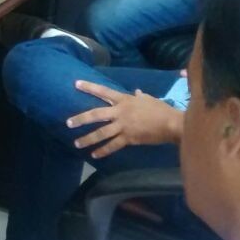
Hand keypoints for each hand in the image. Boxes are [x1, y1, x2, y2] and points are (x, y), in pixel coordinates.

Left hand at [66, 81, 183, 157]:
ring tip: (77, 143)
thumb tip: (137, 92)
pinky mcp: (128, 138)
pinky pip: (113, 145)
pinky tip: (94, 155)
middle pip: (96, 115)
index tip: (76, 84)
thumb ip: (140, 96)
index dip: (89, 87)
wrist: (170, 123)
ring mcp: (123, 126)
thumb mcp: (149, 99)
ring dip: (88, 138)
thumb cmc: (160, 109)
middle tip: (68, 123)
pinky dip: (103, 151)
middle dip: (81, 119)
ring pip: (101, 133)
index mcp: (124, 100)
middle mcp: (120, 112)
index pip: (104, 91)